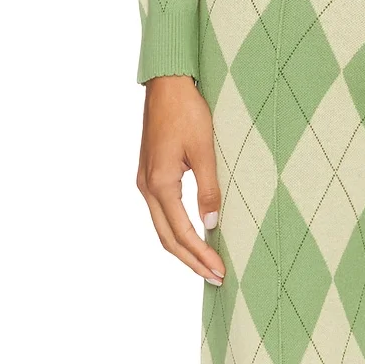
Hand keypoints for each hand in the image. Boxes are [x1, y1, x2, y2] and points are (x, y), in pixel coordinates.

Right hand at [137, 76, 225, 283]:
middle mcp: (147, 187)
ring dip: (183, 250)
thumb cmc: (187, 111)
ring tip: (206, 265)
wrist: (167, 84)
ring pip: (162, 229)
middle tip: (215, 278)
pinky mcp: (150, 176)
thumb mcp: (205, 150)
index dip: (200, 255)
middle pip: (167, 238)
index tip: (219, 271)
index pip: (181, 232)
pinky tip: (193, 239)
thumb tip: (212, 223)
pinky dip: (177, 232)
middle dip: (192, 261)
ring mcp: (145, 182)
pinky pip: (162, 214)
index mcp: (160, 183)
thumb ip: (208, 188)